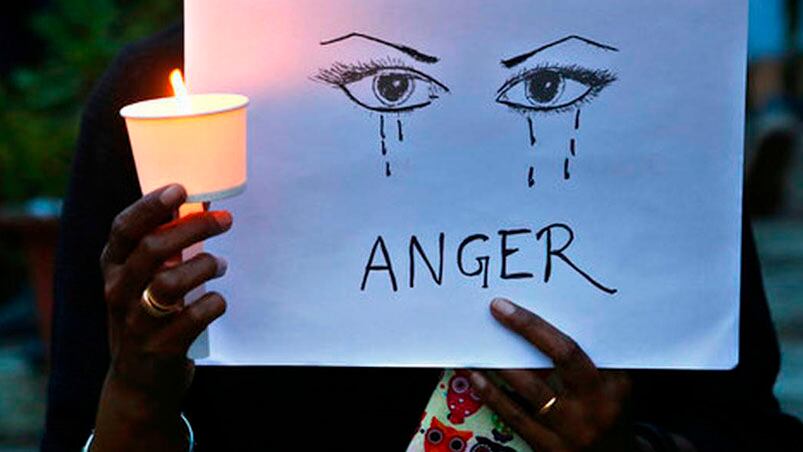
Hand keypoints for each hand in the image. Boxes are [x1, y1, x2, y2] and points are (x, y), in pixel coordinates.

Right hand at [92, 184, 231, 450]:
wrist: (139, 385)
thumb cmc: (147, 317)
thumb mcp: (141, 282)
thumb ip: (162, 249)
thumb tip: (199, 207)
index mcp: (112, 268)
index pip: (124, 229)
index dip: (151, 206)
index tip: (180, 189)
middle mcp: (118, 292)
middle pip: (152, 249)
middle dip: (194, 228)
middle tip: (224, 221)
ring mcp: (136, 322)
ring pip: (170, 283)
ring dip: (205, 266)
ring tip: (220, 265)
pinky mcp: (160, 348)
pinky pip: (194, 316)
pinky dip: (213, 303)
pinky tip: (216, 301)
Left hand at [470, 298, 633, 451]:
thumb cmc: (605, 411)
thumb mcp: (611, 385)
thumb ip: (586, 356)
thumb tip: (544, 319)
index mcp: (613, 381)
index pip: (579, 344)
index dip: (541, 324)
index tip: (513, 305)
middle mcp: (597, 403)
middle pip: (562, 356)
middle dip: (528, 328)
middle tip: (498, 308)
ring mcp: (574, 429)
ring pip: (533, 388)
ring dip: (502, 362)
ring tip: (479, 340)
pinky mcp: (551, 448)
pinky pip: (516, 417)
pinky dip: (493, 394)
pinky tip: (475, 376)